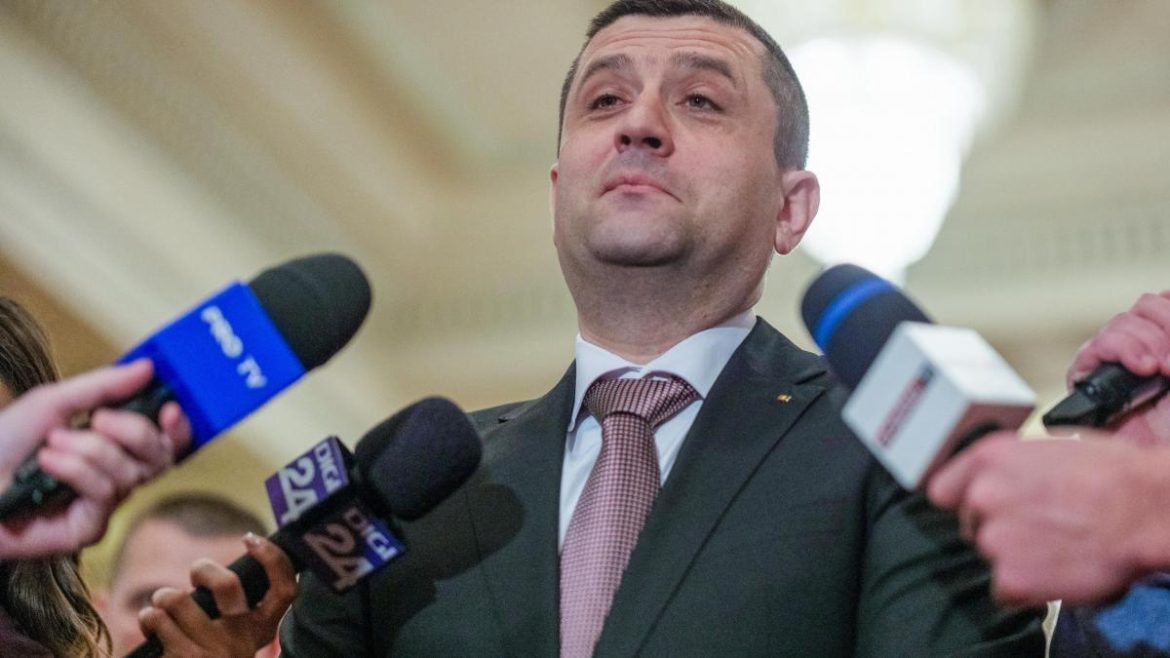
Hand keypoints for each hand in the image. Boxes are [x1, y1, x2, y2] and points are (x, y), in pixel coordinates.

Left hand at [0, 360, 191, 557]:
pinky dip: (77, 472)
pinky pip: (105, 495)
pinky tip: (48, 464)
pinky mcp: (89, 528)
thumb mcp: (54, 402)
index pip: (165, 439)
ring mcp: (104, 503)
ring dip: (89, 451)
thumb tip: (148, 367)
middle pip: (160, 456)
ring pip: (129, 473)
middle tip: (99, 419)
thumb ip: (103, 386)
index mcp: (114, 443)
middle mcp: (115, 473)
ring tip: (50, 444)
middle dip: (135, 432)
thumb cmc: (3, 442)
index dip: (178, 427)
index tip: (170, 408)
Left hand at [139, 534, 296, 656]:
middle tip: (195, 577)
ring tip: (163, 607)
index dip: (272, 557)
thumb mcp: (237, 639)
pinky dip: (148, 618)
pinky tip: (152, 628)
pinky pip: (155, 619)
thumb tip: (239, 557)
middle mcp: (240, 643)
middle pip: (227, 584)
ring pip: (179, 599)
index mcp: (261, 631)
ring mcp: (209, 653)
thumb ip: (240, 609)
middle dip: (203, 569)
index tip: (251, 539)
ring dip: (164, 598)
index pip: (285, 589)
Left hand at [926, 432, 1169, 605]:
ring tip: (1057, 549)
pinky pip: (1006, 591)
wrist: (1145, 509)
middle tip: (1040, 530)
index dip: (963, 504)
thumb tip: (1006, 481)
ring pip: (991, 557)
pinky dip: (1028, 589)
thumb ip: (1014, 468)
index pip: (943, 490)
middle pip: (972, 526)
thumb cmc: (1115, 475)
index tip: (977, 512)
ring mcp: (992, 538)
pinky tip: (1056, 572)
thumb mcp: (1050, 448)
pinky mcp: (1009, 577)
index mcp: (988, 458)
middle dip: (1000, 530)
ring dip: (1017, 558)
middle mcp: (982, 496)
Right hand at [1068, 291, 1169, 442]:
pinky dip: (1118, 351)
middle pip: (1144, 305)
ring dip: (1143, 342)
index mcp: (1169, 347)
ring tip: (1158, 372)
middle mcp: (1147, 352)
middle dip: (1162, 325)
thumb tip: (1165, 298)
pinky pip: (1093, 349)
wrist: (1164, 461)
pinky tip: (1140, 369)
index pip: (1164, 302)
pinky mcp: (1090, 382)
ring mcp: (1118, 366)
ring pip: (1120, 323)